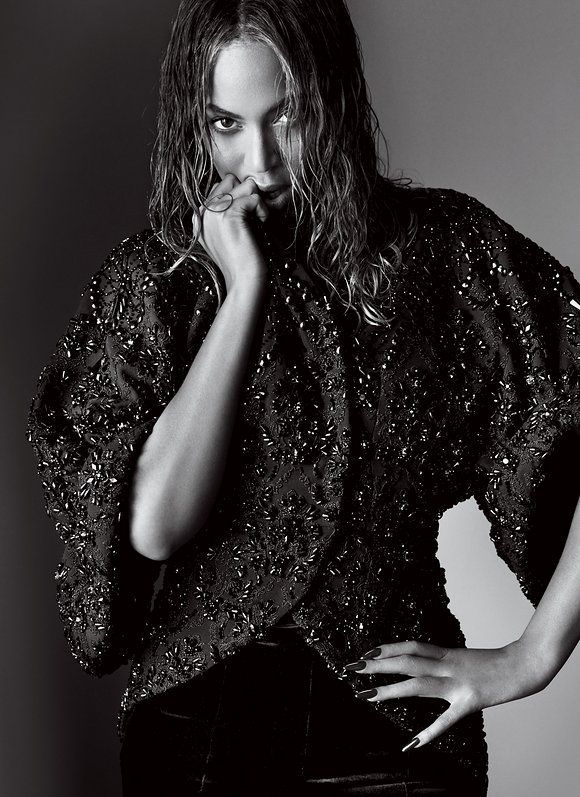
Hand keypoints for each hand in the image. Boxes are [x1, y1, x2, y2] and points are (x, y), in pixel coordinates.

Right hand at [196, 174, 269, 292]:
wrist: (243, 281)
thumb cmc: (242, 259)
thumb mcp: (228, 232)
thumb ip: (226, 211)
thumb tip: (244, 184)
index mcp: (198, 216)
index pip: (221, 186)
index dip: (239, 197)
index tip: (246, 221)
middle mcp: (202, 211)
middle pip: (231, 180)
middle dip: (246, 195)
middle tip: (253, 219)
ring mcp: (212, 212)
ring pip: (244, 185)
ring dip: (256, 203)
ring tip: (256, 223)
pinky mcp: (228, 214)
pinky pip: (254, 197)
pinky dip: (263, 211)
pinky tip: (261, 226)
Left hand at [347, 639, 552, 749]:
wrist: (522, 666)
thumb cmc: (493, 663)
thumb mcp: (463, 655)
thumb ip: (442, 660)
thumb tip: (420, 663)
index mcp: (445, 653)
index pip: (410, 646)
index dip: (386, 647)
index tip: (365, 651)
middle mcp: (447, 665)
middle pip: (406, 661)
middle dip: (377, 664)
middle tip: (352, 667)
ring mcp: (457, 684)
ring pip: (417, 684)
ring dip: (390, 690)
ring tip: (366, 695)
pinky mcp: (469, 703)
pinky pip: (445, 720)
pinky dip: (427, 733)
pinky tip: (410, 745)